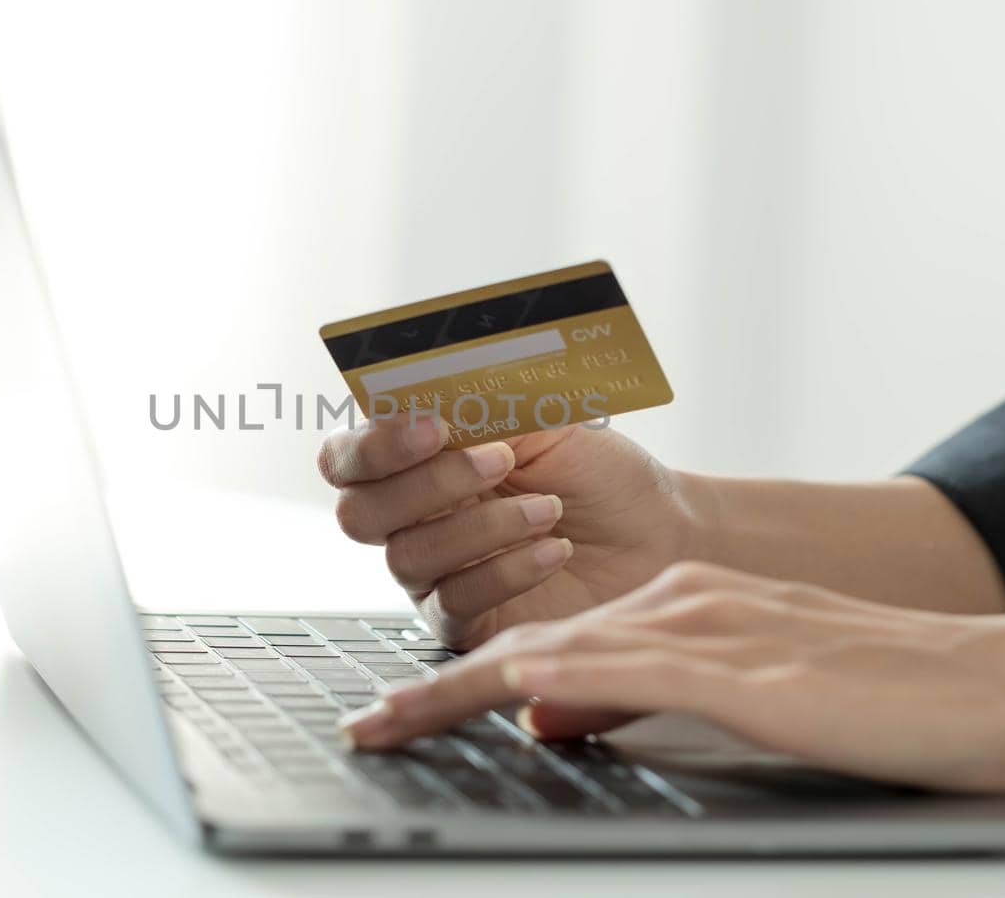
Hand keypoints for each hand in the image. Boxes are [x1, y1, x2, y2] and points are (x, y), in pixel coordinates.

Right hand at [317, 413, 709, 648]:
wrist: (657, 531)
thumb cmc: (598, 473)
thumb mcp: (543, 419)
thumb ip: (480, 402)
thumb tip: (432, 383)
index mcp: (414, 460)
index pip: (346, 456)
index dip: (374, 444)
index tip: (434, 424)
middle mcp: (411, 518)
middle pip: (358, 513)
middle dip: (425, 484)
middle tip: (498, 461)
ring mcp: (434, 573)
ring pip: (408, 557)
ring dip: (481, 527)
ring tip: (549, 507)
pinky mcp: (467, 621)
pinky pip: (455, 603)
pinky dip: (506, 570)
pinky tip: (554, 548)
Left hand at [338, 562, 1004, 790]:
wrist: (990, 679)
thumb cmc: (876, 697)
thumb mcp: (739, 699)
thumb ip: (642, 698)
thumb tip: (550, 718)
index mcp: (676, 609)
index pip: (545, 643)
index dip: (463, 678)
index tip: (401, 713)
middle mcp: (673, 604)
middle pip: (526, 638)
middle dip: (435, 685)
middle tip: (368, 722)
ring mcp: (700, 626)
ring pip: (551, 650)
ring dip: (459, 686)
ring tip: (389, 721)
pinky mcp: (732, 663)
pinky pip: (614, 669)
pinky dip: (542, 683)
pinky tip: (494, 699)